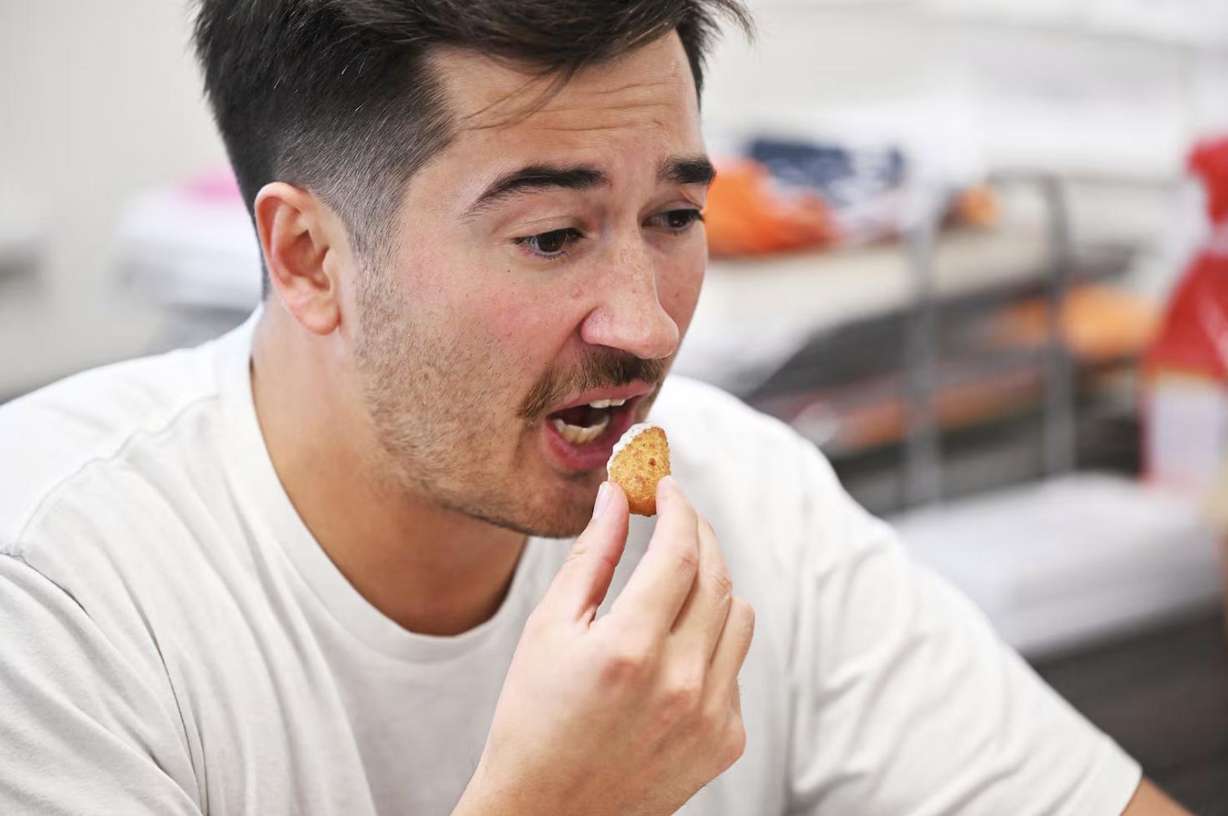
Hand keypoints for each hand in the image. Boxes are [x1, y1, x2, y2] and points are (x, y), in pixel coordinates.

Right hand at [454, 477, 754, 815]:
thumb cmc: (533, 718)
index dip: (678, 508)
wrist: (548, 814)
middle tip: (676, 517)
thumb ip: (591, 556)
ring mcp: (710, 715)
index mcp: (629, 648)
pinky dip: (711, 643)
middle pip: (717, 576)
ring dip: (712, 586)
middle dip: (699, 534)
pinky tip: (671, 653)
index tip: (667, 488)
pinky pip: (736, 666)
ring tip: (673, 586)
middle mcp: (680, 682)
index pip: (680, 551)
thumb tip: (616, 496)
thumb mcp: (549, 630)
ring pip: (739, 616)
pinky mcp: (726, 741)